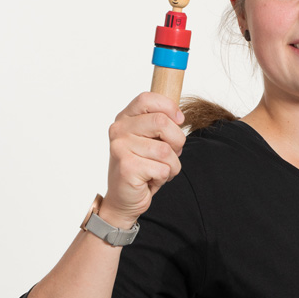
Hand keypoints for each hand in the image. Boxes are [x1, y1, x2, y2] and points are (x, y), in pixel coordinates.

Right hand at [100, 93, 185, 226]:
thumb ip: (161, 124)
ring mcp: (120, 148)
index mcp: (125, 118)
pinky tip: (151, 179)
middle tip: (171, 153)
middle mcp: (119, 130)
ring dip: (171, 164)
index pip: (147, 99)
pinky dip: (164, 177)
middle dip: (177, 141)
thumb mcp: (151, 140)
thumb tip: (179, 116)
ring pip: (165, 150)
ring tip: (159, 170)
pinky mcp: (127, 168)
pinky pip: (163, 168)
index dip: (169, 108)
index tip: (179, 121)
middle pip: (162, 122)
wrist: (124, 198)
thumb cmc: (142, 167)